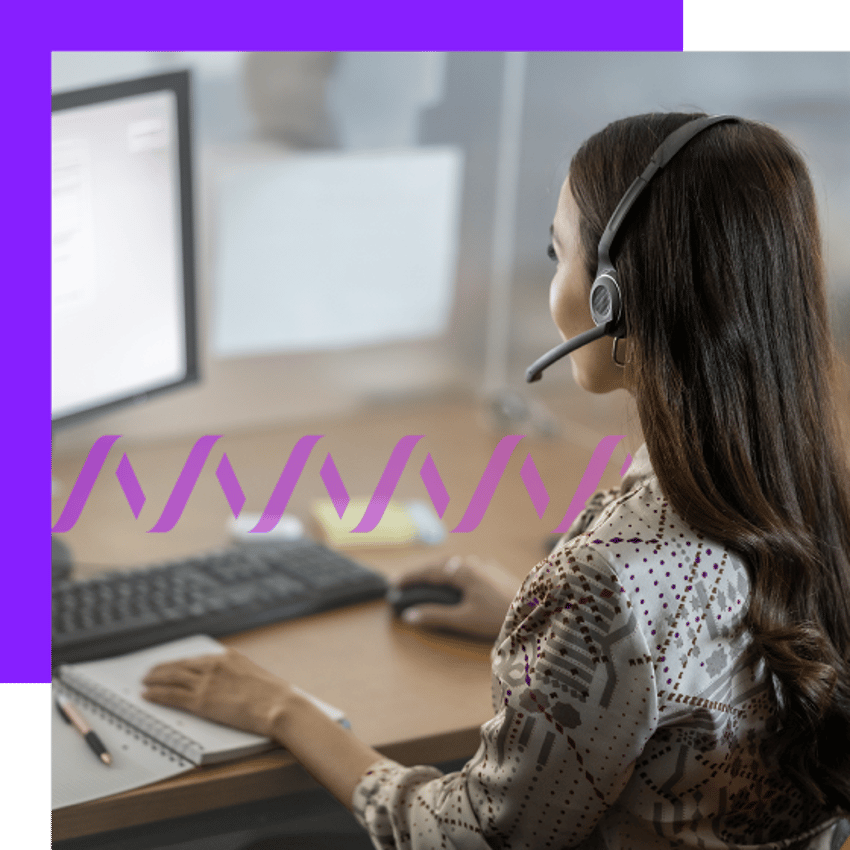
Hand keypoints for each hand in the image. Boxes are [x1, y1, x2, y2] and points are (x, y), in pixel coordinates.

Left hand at [142, 648, 291, 736]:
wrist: (278, 705)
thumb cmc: (274, 696)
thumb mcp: (256, 677)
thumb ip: (239, 678)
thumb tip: (233, 687)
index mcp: (229, 657)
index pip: (197, 659)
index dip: (181, 663)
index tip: (173, 665)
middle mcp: (215, 664)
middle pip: (181, 665)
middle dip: (163, 668)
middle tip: (151, 672)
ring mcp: (207, 682)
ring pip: (172, 677)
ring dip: (155, 679)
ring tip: (145, 682)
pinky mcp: (201, 700)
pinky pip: (171, 695)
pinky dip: (157, 694)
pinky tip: (147, 695)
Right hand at [393, 555, 518, 640]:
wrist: (535, 611)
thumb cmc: (499, 617)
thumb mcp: (464, 619)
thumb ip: (435, 616)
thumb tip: (409, 616)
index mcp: (463, 571)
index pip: (429, 572)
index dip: (410, 578)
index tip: (394, 584)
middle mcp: (473, 563)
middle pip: (440, 564)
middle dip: (422, 573)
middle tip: (406, 582)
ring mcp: (485, 565)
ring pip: (455, 564)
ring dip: (438, 570)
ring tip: (426, 580)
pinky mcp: (495, 571)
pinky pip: (467, 566)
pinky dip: (453, 571)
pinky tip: (455, 579)